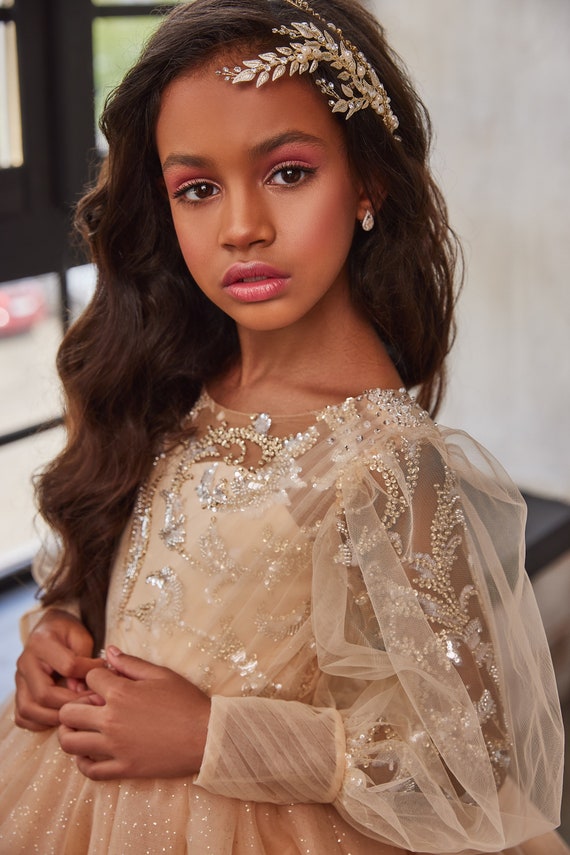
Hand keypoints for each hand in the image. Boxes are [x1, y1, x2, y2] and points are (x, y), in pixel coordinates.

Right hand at [14, 608, 102, 730]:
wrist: (49, 628)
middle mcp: (25, 662)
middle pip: (44, 694)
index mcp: (42, 642)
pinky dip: (40, 723)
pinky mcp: (18, 692)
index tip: (103, 675)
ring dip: (56, 717)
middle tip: (93, 704)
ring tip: (78, 713)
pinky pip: (22, 717)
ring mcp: (19, 680)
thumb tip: (83, 690)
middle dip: (72, 703)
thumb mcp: (81, 637)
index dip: (88, 674)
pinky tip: (60, 718)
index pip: (68, 666)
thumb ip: (84, 660)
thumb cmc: (68, 632)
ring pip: (29, 710)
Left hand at [58, 646, 210, 780]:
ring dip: (70, 733)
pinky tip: (89, 753)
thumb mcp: (161, 674)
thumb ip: (131, 664)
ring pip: (70, 742)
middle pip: (68, 712)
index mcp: (121, 692)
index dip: (95, 677)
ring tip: (82, 729)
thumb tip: (109, 651)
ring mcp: (115, 746)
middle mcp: (111, 719)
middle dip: (73, 705)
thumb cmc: (186, 701)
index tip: (104, 682)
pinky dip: (82, 762)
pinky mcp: (123, 768)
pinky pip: (89, 770)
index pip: (89, 679)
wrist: (206, 735)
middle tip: (88, 706)